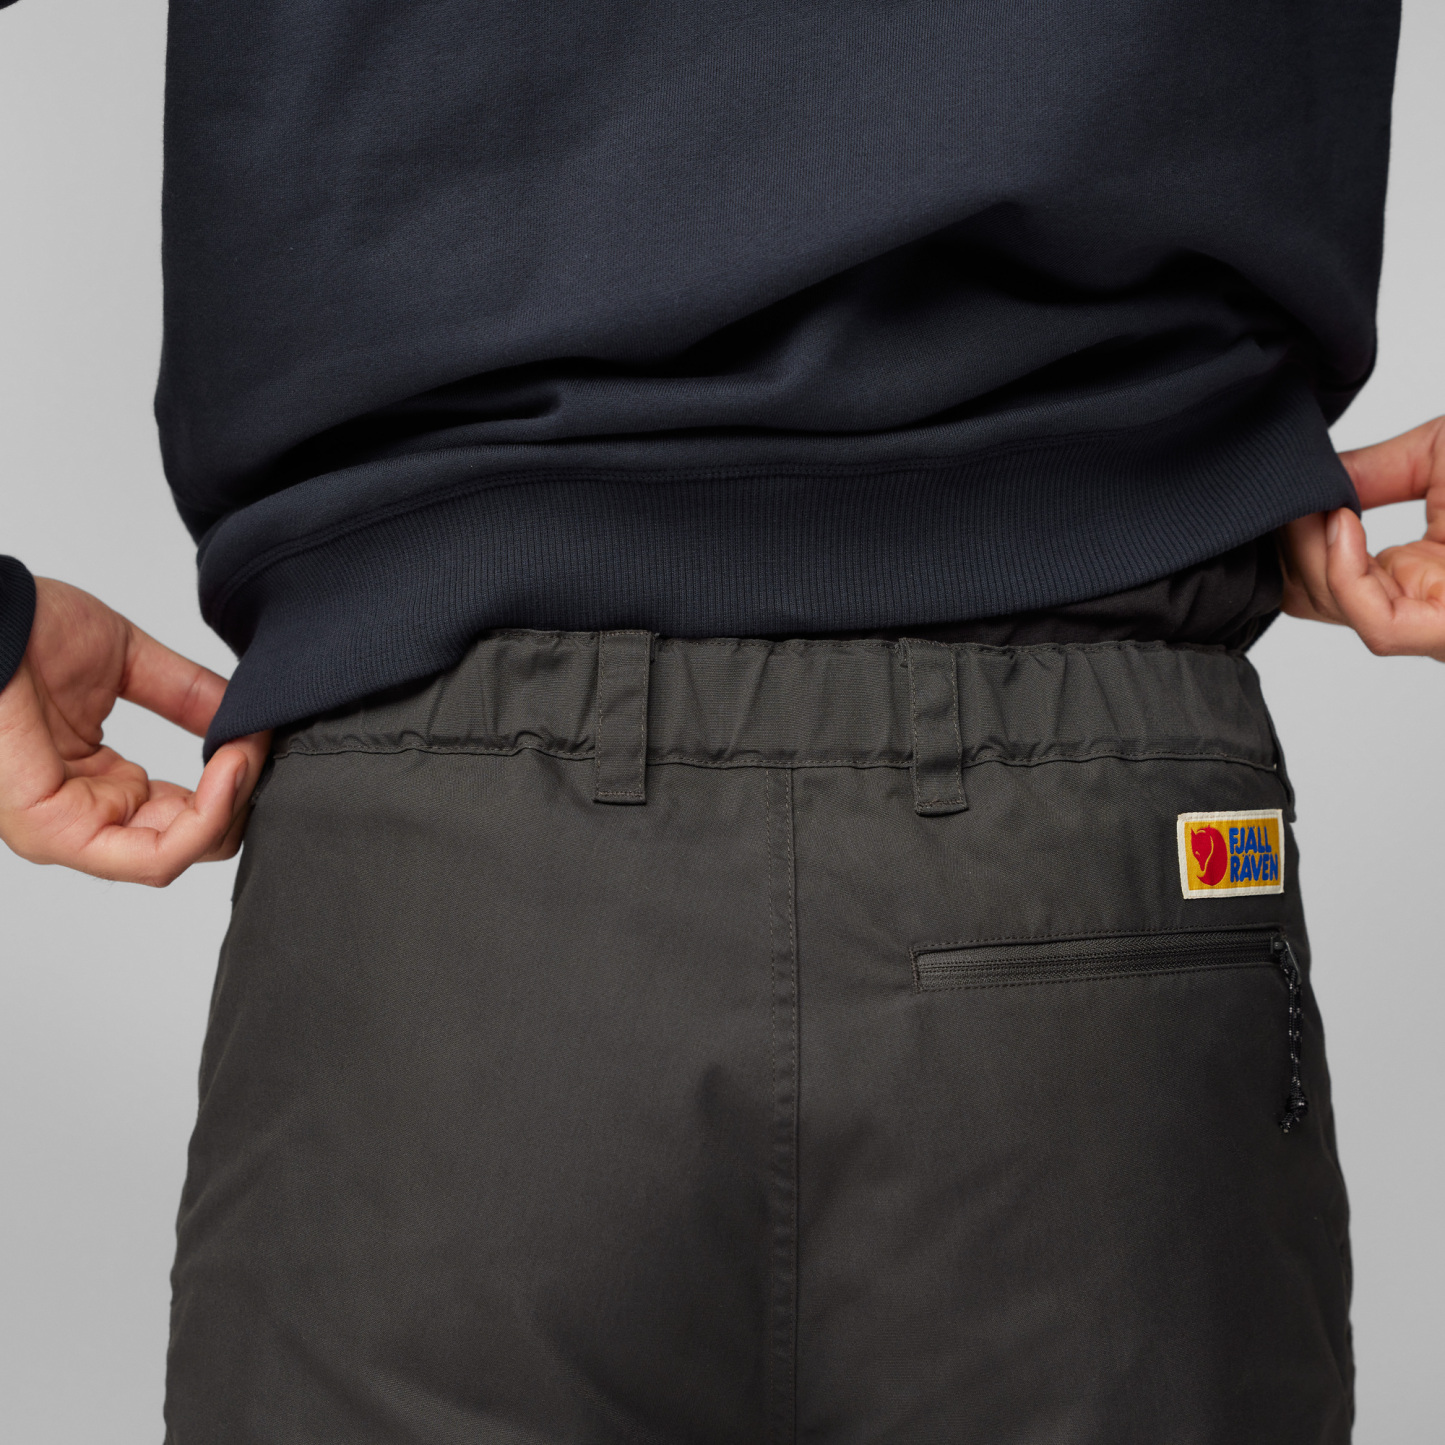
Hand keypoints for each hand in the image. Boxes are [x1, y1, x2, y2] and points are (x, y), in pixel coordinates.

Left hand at [0, 578, 269, 884]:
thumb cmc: (23, 632)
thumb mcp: (129, 663)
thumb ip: (189, 696)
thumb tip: (247, 721)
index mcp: (97, 785)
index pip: (184, 816)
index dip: (231, 782)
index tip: (256, 737)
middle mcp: (81, 816)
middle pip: (188, 844)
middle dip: (238, 800)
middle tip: (258, 748)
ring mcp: (64, 830)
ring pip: (175, 857)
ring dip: (228, 808)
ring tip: (245, 755)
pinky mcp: (54, 832)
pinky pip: (151, 855)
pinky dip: (205, 819)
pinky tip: (226, 769)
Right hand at [1279, 415, 1444, 659]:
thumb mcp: (1437, 451)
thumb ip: (1369, 469)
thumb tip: (1309, 481)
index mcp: (1415, 573)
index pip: (1319, 578)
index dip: (1288, 538)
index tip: (1285, 497)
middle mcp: (1415, 603)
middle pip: (1308, 596)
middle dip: (1287, 543)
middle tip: (1293, 499)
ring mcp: (1428, 622)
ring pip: (1331, 610)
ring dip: (1309, 552)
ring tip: (1322, 505)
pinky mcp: (1444, 631)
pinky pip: (1375, 625)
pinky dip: (1342, 572)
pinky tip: (1344, 525)